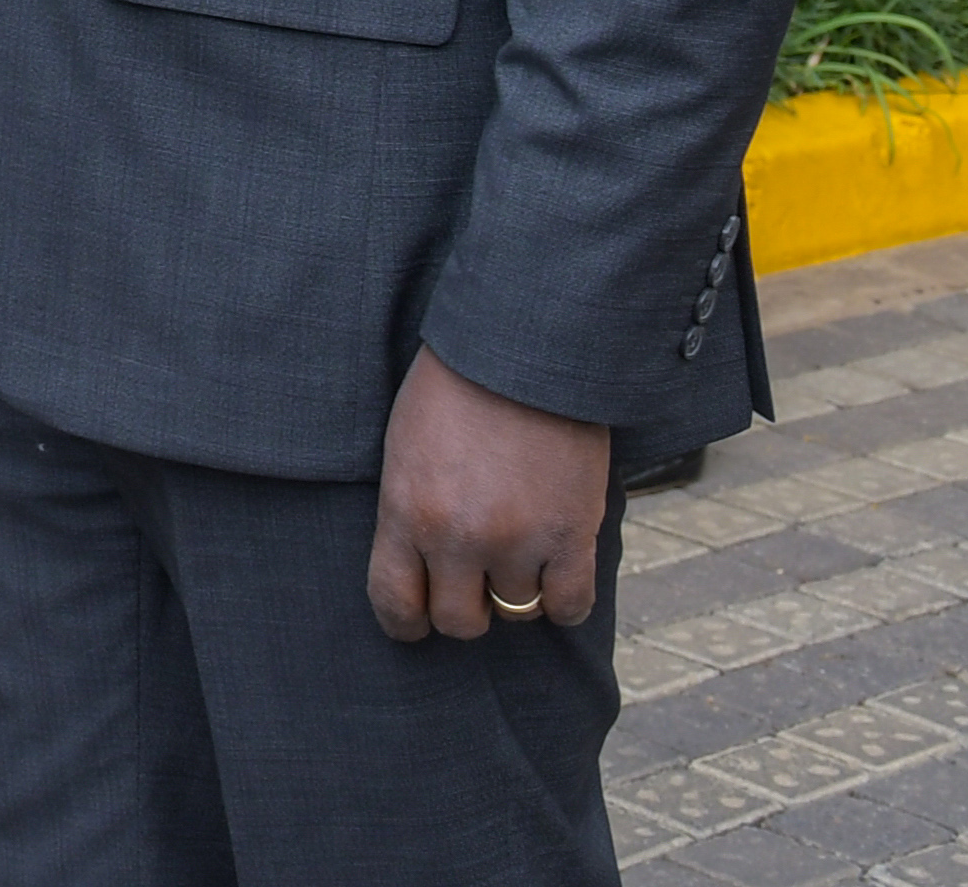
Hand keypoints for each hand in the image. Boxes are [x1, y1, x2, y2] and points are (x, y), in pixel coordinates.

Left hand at [365, 344, 611, 640]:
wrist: (524, 345)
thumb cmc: (455, 386)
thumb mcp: (406, 447)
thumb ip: (410, 511)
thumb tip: (421, 567)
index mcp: (406, 510)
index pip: (394, 602)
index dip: (405, 623)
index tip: (416, 622)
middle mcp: (458, 536)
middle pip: (458, 622)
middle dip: (465, 608)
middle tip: (476, 583)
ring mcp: (518, 539)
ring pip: (515, 613)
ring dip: (516, 592)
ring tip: (520, 556)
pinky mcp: (573, 534)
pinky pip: (569, 606)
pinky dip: (564, 601)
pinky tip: (558, 577)